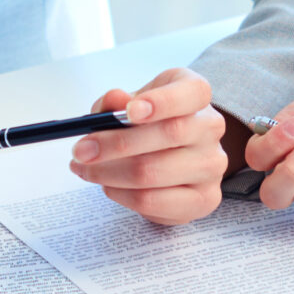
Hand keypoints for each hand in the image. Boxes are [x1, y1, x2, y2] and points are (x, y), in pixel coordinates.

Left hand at [66, 70, 227, 224]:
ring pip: (154, 172)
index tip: (129, 111)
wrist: (174, 153)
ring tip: (86, 170)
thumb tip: (114, 101)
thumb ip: (115, 102)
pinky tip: (108, 186)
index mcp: (196, 94)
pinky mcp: (204, 200)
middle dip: (116, 144)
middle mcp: (211, 128)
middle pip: (169, 134)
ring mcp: (212, 166)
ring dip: (109, 173)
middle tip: (81, 150)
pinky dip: (121, 195)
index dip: (162, 101)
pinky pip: (153, 201)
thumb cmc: (148, 123)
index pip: (193, 92)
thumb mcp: (128, 103)